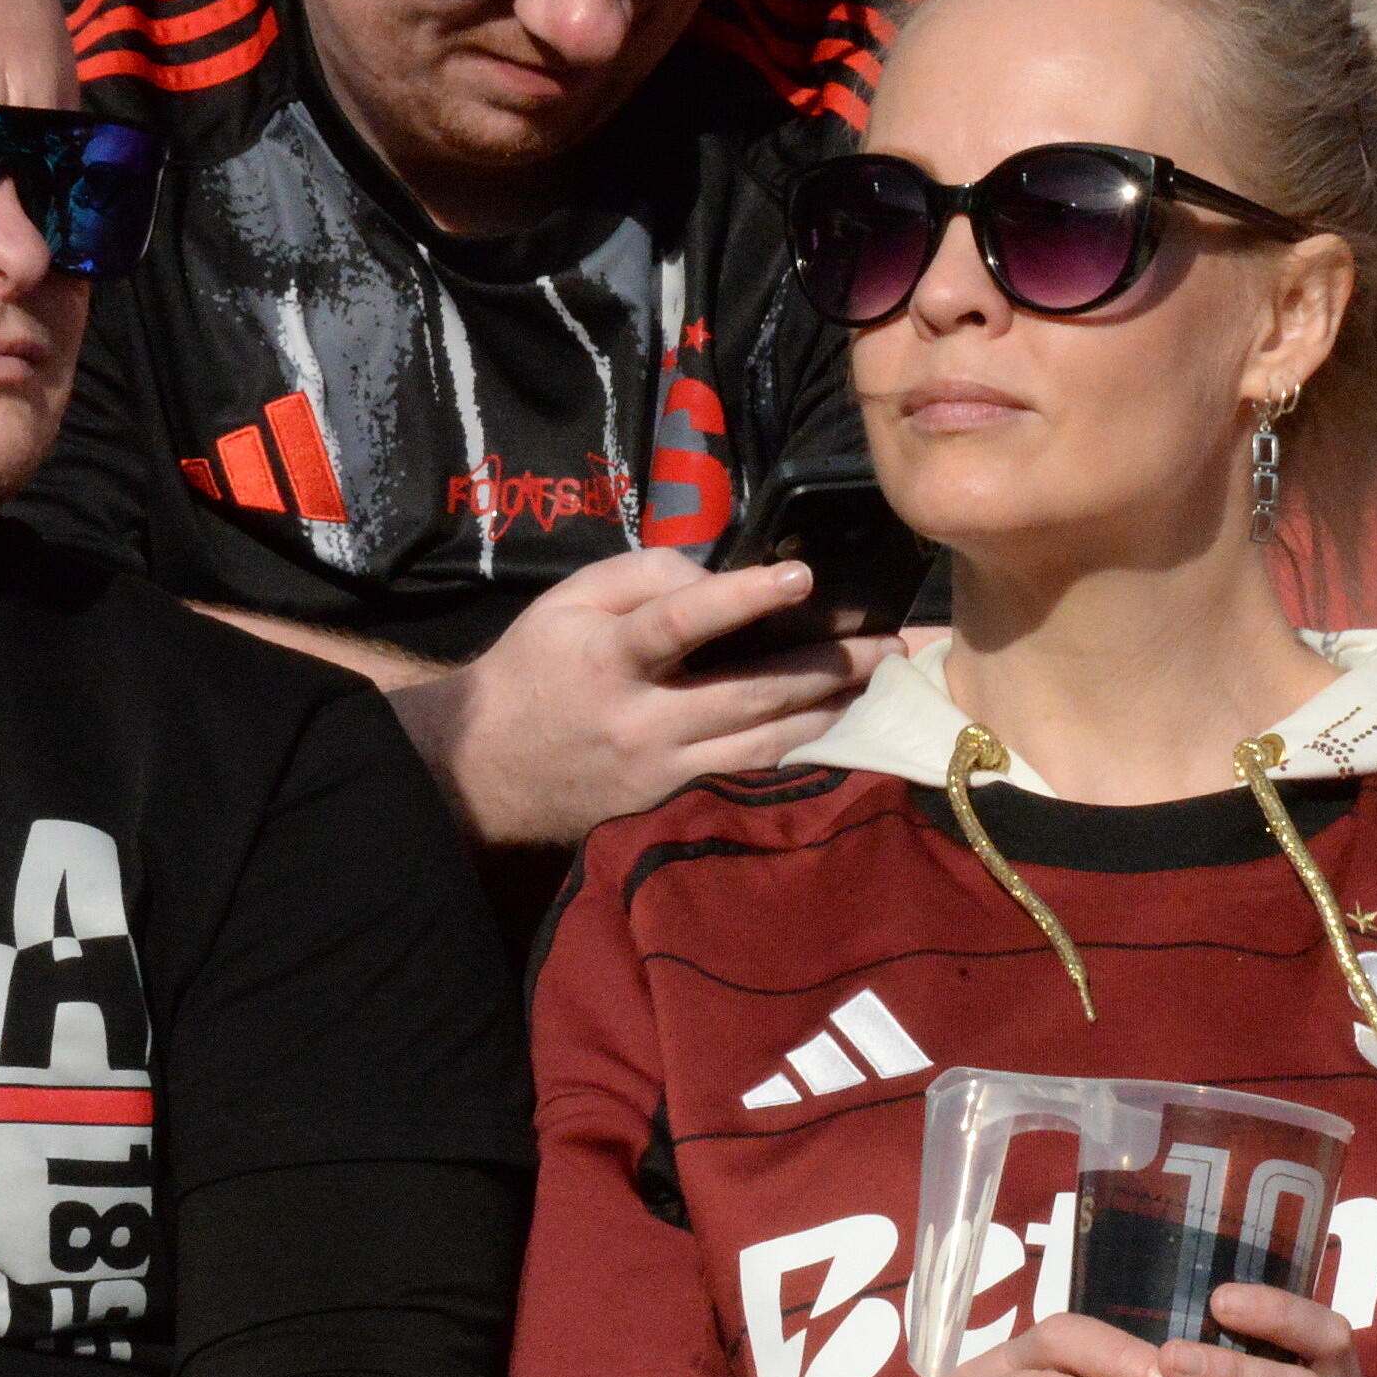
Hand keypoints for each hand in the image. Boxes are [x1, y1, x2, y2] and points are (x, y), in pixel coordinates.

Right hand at [391, 549, 896, 846]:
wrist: (485, 769)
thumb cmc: (537, 667)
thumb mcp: (569, 600)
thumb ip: (643, 574)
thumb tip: (720, 574)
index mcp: (607, 658)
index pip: (678, 623)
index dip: (740, 598)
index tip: (801, 577)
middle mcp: (639, 721)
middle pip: (748, 694)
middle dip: (827, 666)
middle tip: (891, 641)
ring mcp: (660, 772)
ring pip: (764, 743)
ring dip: (831, 711)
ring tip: (883, 680)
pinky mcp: (672, 802)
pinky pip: (749, 773)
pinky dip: (800, 750)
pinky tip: (842, 727)